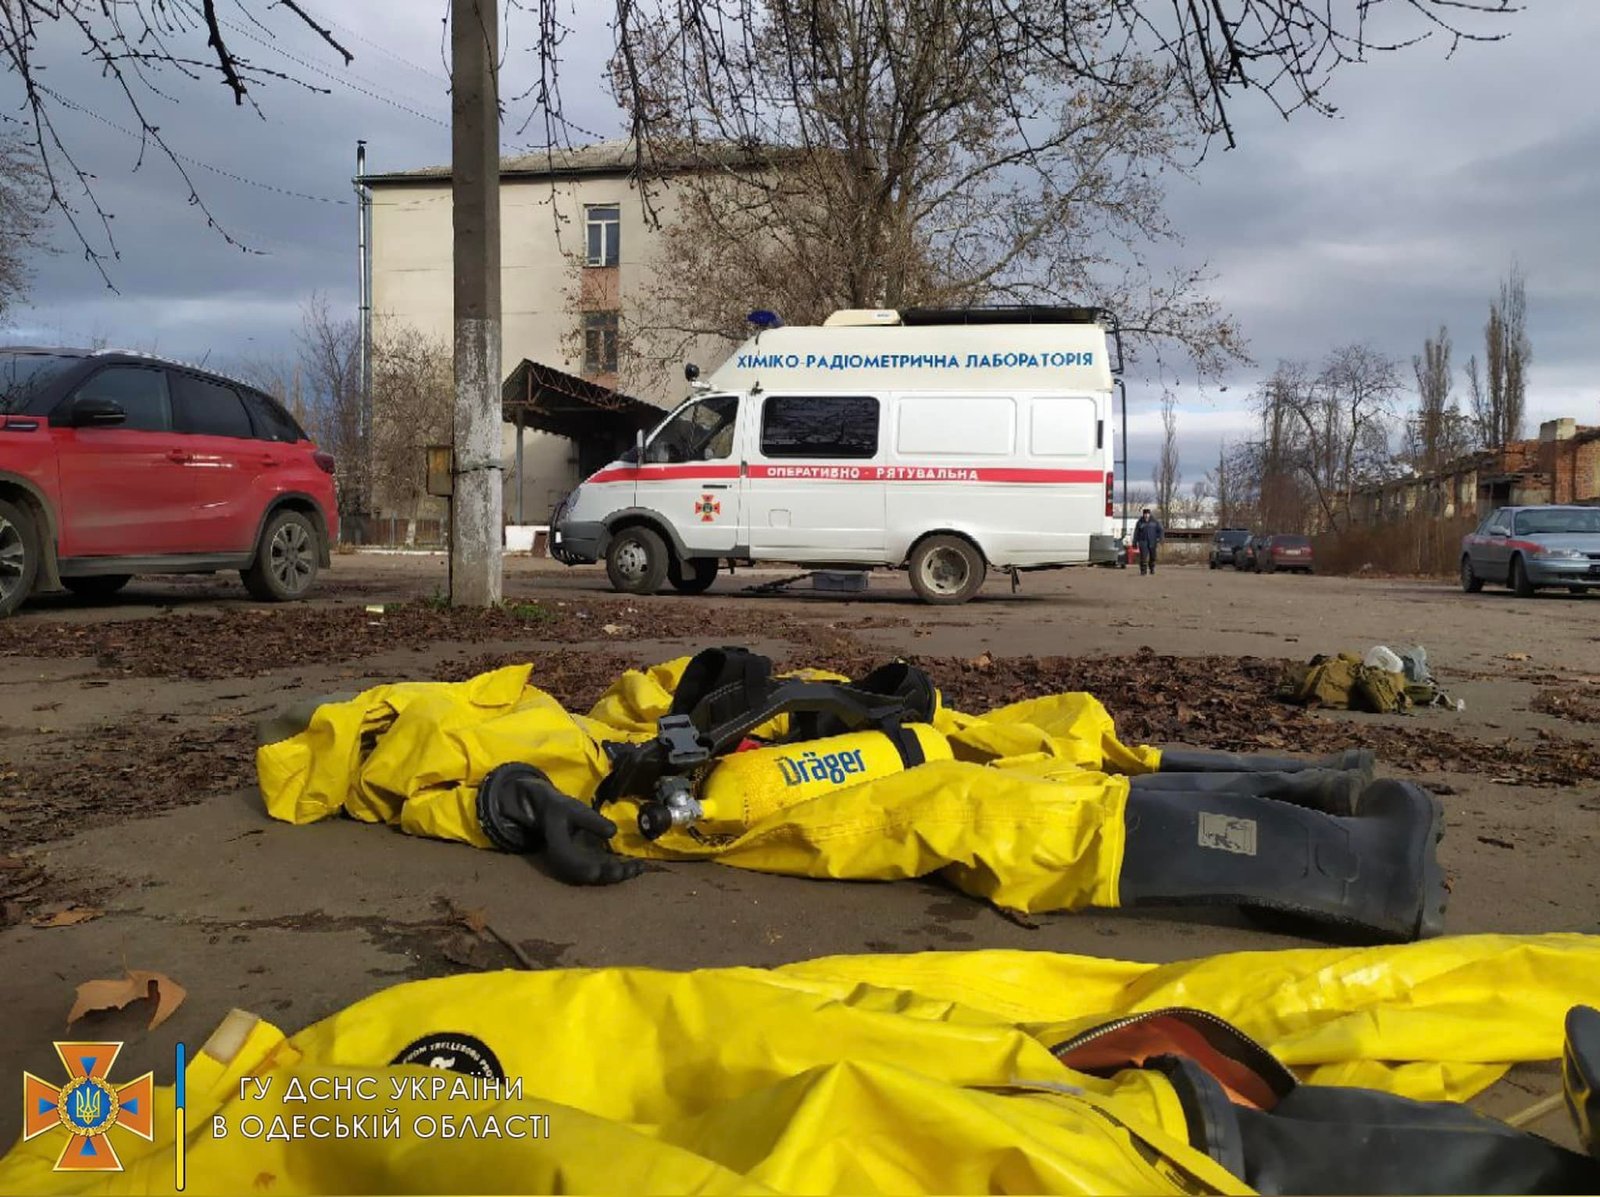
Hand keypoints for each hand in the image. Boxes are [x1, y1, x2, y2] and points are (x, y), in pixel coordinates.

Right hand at [477, 764, 643, 886]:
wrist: (551, 814)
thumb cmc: (561, 810)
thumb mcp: (573, 809)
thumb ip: (591, 820)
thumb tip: (613, 832)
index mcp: (561, 853)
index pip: (578, 866)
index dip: (594, 869)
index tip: (611, 869)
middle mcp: (570, 865)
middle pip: (594, 875)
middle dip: (615, 874)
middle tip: (634, 868)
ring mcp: (581, 866)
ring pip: (602, 876)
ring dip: (622, 873)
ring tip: (641, 866)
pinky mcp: (591, 863)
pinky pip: (606, 870)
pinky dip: (622, 869)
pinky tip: (638, 865)